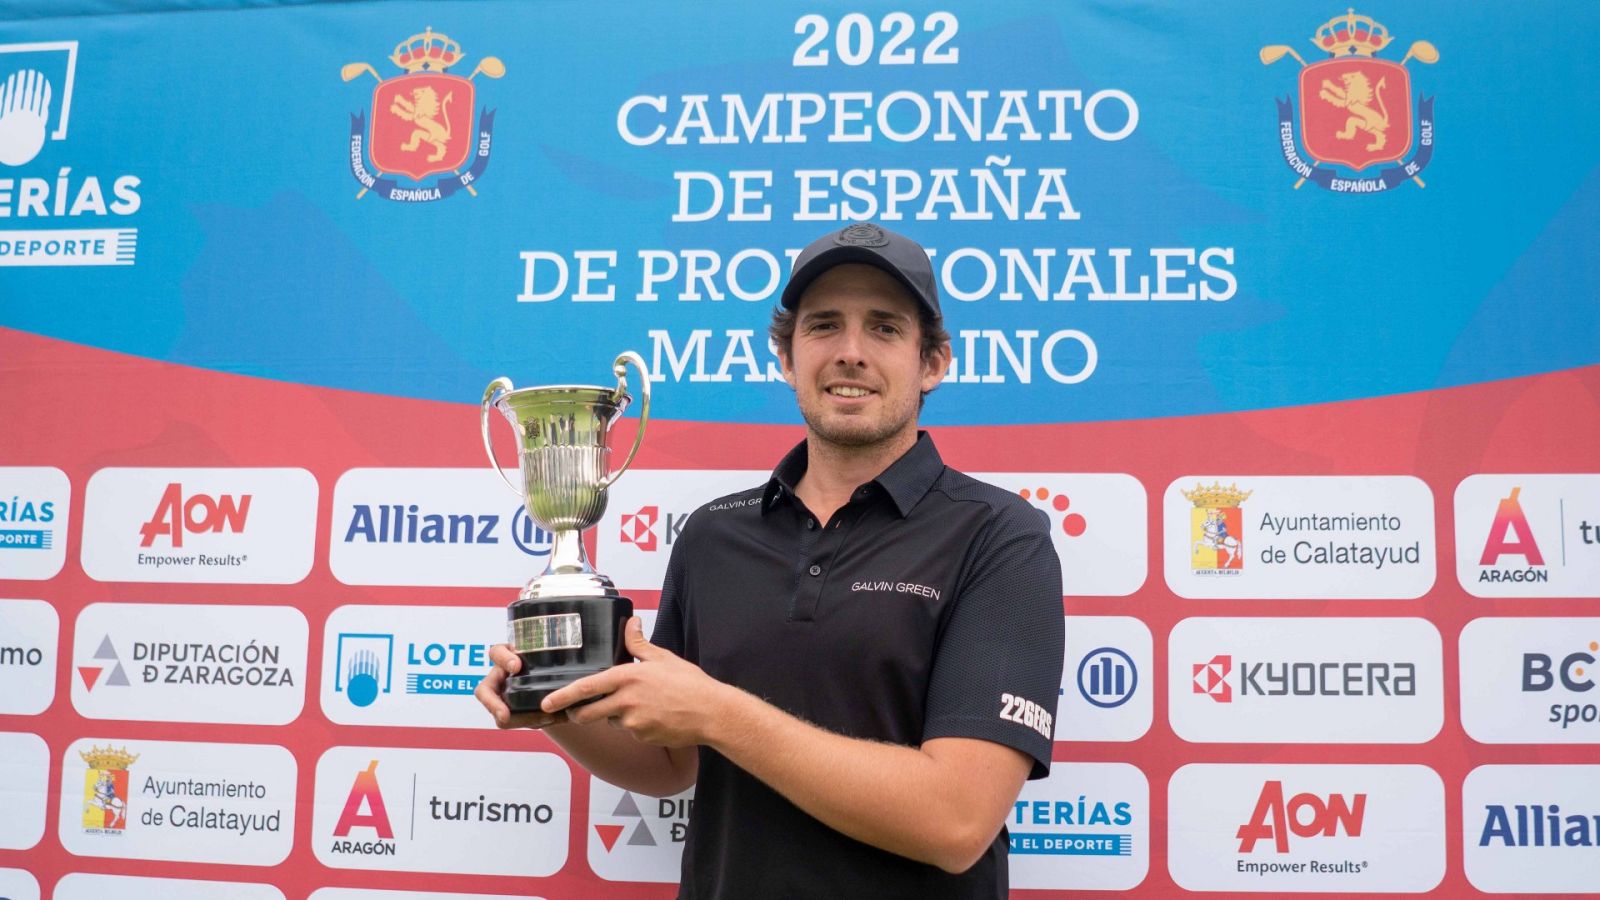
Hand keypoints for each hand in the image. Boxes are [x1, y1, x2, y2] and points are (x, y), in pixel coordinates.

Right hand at [474, 643, 567, 729]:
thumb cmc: (553, 661)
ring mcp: (504, 696)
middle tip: (505, 715)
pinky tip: (548, 719)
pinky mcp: (512, 713)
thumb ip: (555, 651)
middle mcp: (501, 676)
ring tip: (541, 719)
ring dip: (516, 718)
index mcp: (508, 656)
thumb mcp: (552, 653)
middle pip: (484, 690)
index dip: (503, 659)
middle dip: (492, 704)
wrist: (560, 684)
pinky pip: (511, 723)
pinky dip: (529, 722)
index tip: (516, 667)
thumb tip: (574, 645)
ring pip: (497, 712)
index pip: (497, 653)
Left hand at [541, 617, 728, 747]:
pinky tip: (656, 716)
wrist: (711, 712)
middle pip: (588, 713)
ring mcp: (633, 723)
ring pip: (612, 721)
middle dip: (578, 714)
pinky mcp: (643, 737)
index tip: (547, 702)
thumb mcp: (663, 658)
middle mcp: (626, 701)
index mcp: (627, 677)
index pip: (586, 688)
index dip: (563, 696)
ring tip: (642, 705)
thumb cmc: (690, 683)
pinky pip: (631, 731)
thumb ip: (639, 644)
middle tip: (577, 711)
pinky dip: (637, 726)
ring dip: (616, 716)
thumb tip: (631, 622)